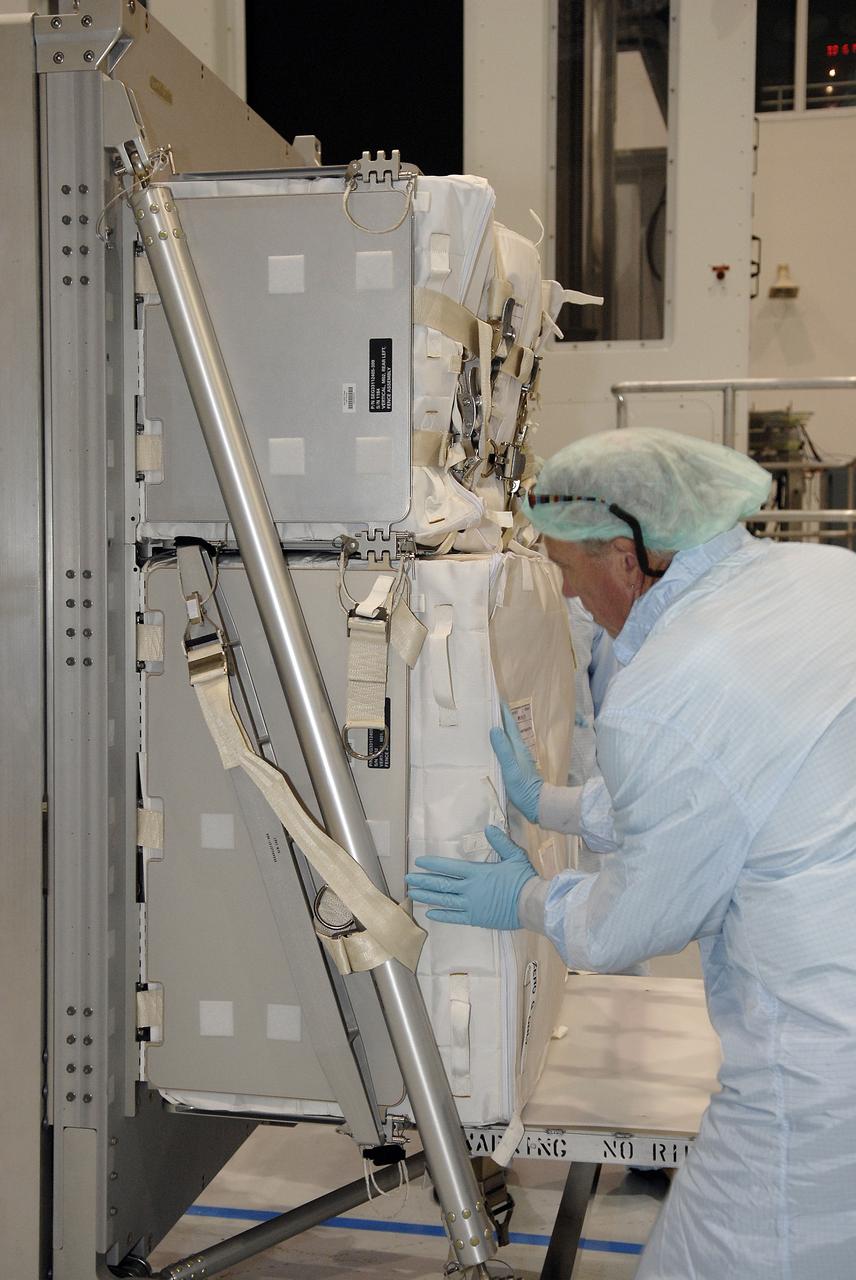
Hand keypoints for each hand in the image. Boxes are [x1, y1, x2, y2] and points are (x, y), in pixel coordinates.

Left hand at [405, 825, 537, 929]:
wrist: (532, 904)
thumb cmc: (523, 879)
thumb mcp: (514, 856)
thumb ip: (500, 842)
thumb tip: (489, 828)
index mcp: (477, 872)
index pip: (449, 867)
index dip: (433, 864)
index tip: (419, 862)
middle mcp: (470, 889)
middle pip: (442, 884)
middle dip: (423, 881)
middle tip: (408, 879)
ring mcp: (471, 905)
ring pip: (444, 900)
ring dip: (427, 896)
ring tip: (413, 894)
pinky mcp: (476, 919)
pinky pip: (454, 918)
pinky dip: (441, 915)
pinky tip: (429, 913)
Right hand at [489, 703, 543, 824]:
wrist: (536, 804)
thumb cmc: (523, 786)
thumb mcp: (510, 768)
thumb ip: (503, 749)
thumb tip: (495, 728)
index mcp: (517, 746)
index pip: (508, 723)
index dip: (502, 710)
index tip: (493, 697)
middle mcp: (518, 749)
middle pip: (507, 728)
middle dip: (497, 716)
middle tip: (483, 707)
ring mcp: (517, 757)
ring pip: (505, 738)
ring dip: (497, 729)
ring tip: (484, 722)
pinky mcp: (515, 766)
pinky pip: (504, 749)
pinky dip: (497, 743)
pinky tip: (490, 746)